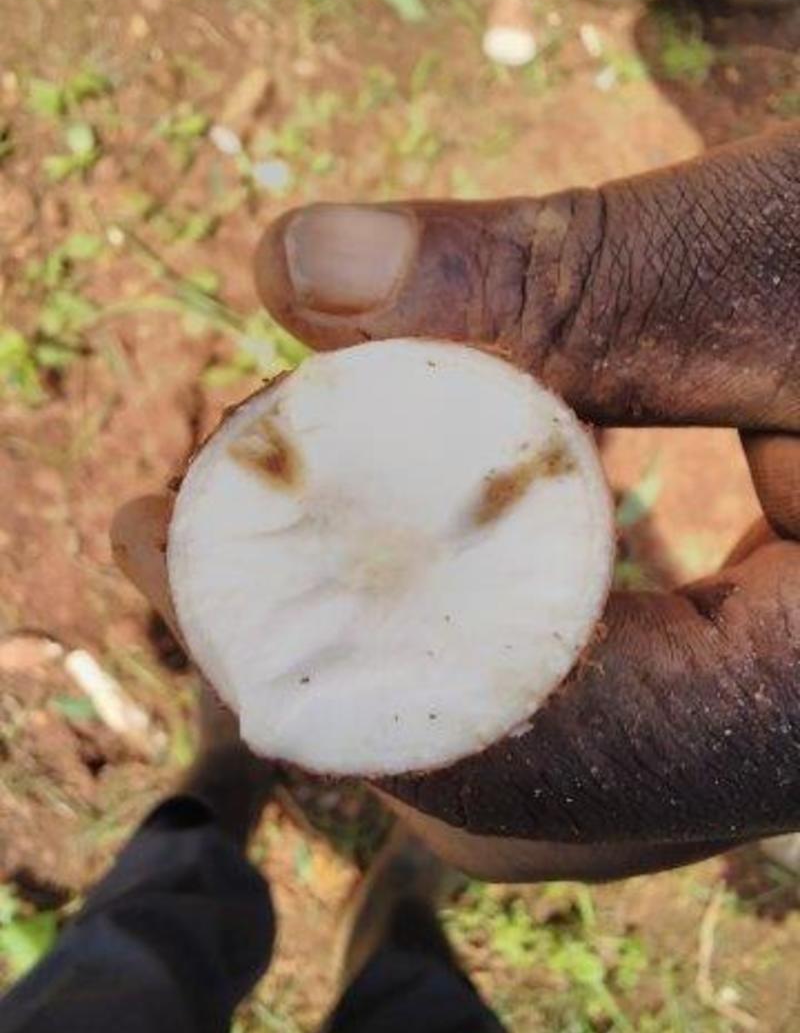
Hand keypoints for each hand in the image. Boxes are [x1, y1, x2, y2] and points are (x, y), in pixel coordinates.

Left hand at [248, 125, 799, 880]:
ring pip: (518, 762)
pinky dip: (455, 631)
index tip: (169, 520)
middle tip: (206, 514)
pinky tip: (404, 536)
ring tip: (278, 514)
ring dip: (376, 639)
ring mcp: (759, 744)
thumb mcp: (785, 255)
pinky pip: (560, 714)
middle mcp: (786, 765)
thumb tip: (295, 263)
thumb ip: (548, 275)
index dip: (316, 631)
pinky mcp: (736, 693)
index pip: (515, 730)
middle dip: (322, 647)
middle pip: (490, 778)